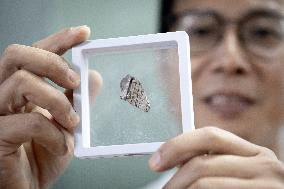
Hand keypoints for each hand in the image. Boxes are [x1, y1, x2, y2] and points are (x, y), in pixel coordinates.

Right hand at [0, 26, 100, 188]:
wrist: (28, 188)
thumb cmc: (43, 156)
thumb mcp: (67, 124)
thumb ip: (78, 100)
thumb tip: (93, 77)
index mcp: (21, 89)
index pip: (35, 53)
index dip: (59, 39)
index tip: (83, 33)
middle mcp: (3, 95)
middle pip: (18, 55)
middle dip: (53, 62)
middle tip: (75, 80)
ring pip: (21, 83)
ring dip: (57, 101)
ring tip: (73, 121)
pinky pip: (28, 122)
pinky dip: (54, 134)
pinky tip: (62, 147)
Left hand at [149, 127, 283, 188]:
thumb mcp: (241, 174)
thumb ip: (216, 164)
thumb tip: (175, 162)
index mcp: (256, 154)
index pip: (210, 136)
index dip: (177, 145)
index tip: (156, 160)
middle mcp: (264, 166)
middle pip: (202, 163)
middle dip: (175, 179)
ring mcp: (266, 188)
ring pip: (204, 184)